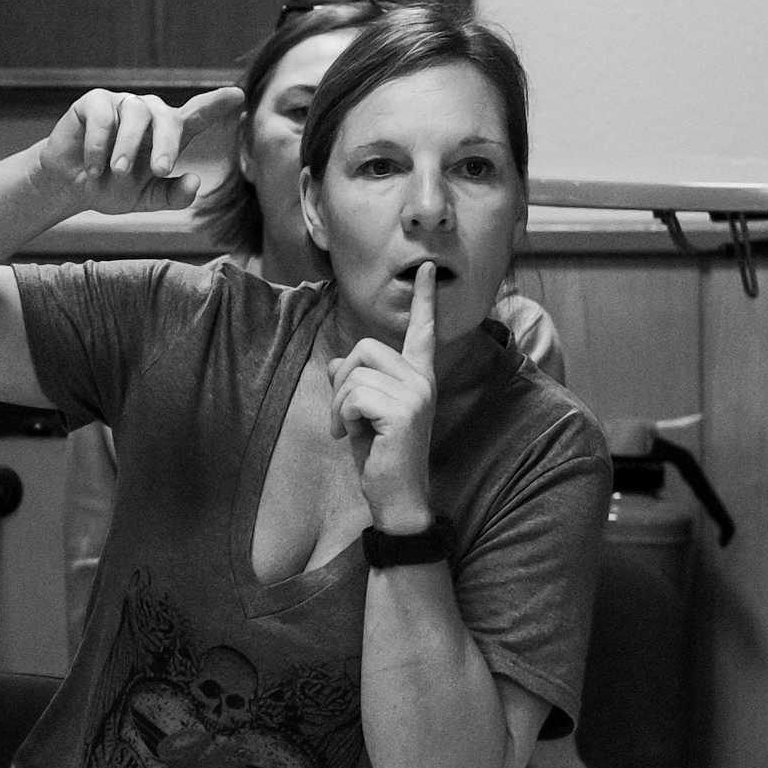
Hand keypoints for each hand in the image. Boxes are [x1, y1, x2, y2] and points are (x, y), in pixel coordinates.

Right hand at [36, 87, 243, 215]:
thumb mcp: (146, 200)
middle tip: (160, 170)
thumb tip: (195, 182)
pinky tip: (93, 166)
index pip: (196, 115)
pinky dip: (99, 143)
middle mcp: (148, 113)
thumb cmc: (111, 189)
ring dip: (127, 146)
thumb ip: (172, 195)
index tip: (238, 96)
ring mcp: (122, 104)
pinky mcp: (94, 102)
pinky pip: (104, 115)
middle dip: (166, 144)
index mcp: (167, 135)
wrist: (69, 187)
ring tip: (114, 172)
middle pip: (167, 117)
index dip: (217, 104)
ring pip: (136, 114)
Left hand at [327, 266, 437, 532]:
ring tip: (348, 431)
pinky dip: (341, 417)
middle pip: (365, 347)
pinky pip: (353, 395)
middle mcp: (422, 380)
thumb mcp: (362, 412)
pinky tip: (352, 437)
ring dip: (338, 404)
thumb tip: (338, 362)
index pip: (424, 331)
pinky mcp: (404, 411)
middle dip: (341, 379)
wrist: (398, 499)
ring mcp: (417, 394)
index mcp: (418, 377)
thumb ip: (355, 382)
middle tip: (342, 416)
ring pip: (354, 374)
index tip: (429, 268)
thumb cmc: (380, 456)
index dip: (425, 299)